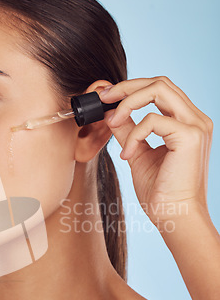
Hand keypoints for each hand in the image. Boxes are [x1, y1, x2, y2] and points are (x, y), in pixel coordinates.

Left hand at [100, 76, 212, 229]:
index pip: (160, 90)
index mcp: (186, 123)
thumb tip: (111, 114)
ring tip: (112, 121)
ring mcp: (196, 126)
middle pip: (160, 82)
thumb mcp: (138, 154)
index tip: (107, 97)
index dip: (132, 88)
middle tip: (104, 98)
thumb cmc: (160, 193)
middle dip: (127, 87)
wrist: (174, 217)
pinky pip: (153, 120)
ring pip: (159, 89)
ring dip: (128, 101)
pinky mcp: (190, 136)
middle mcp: (195, 120)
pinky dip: (133, 134)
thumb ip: (128, 131)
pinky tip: (127, 155)